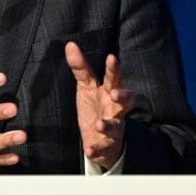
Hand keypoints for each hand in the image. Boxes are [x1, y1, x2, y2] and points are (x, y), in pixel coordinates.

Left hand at [65, 42, 133, 170]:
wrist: (102, 139)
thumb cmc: (96, 107)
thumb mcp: (87, 87)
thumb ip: (80, 67)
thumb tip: (70, 44)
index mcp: (109, 93)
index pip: (114, 78)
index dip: (113, 69)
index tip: (111, 58)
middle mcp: (115, 110)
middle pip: (125, 102)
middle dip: (123, 97)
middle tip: (115, 94)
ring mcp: (113, 128)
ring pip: (116, 126)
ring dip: (108, 125)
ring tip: (99, 124)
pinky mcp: (107, 146)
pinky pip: (104, 148)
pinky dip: (97, 150)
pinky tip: (90, 150)